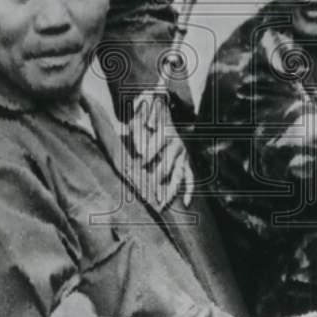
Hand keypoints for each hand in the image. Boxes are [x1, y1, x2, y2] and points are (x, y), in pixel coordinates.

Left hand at [125, 92, 194, 208]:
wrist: (164, 113)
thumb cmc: (147, 120)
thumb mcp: (139, 120)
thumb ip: (133, 128)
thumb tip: (125, 135)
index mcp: (165, 133)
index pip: (158, 143)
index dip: (150, 150)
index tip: (141, 160)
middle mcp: (176, 145)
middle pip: (166, 164)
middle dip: (156, 179)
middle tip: (146, 193)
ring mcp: (182, 155)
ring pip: (177, 175)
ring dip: (170, 190)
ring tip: (161, 204)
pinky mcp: (186, 163)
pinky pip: (190, 178)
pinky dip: (189, 191)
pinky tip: (185, 203)